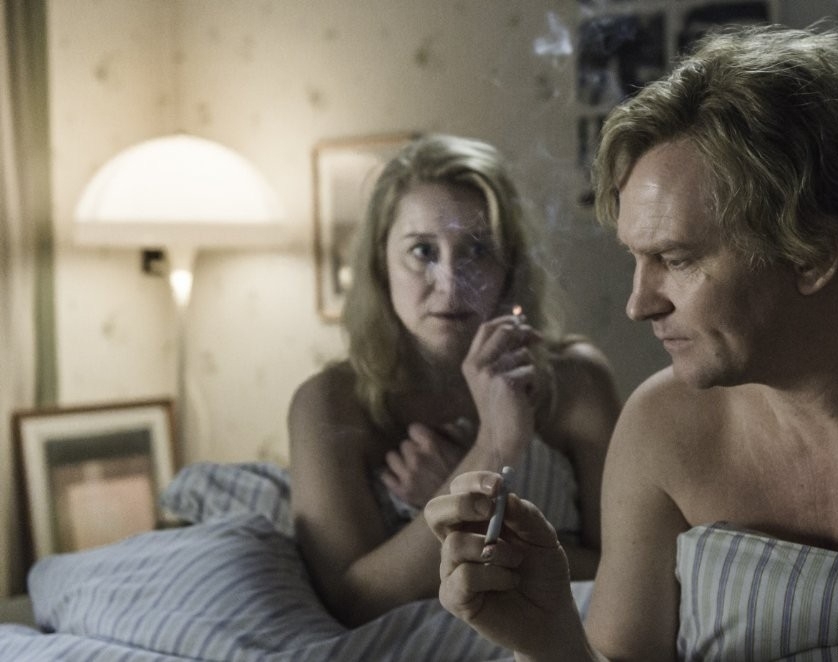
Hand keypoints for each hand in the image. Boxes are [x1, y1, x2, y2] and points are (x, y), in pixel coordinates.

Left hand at [380, 420, 472, 508]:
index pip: (413, 428)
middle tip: (421, 457)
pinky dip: (391, 476)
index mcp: (431, 443)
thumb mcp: (465, 446)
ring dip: (400, 460)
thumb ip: (452, 431)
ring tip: (409, 466)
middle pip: (404, 444)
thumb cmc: (467, 473)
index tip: (425, 442)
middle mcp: (416, 457)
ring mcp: (407, 475)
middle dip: (412, 449)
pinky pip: (385, 476)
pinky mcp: (402, 491)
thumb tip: (437, 427)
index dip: (420, 435)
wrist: (464, 504)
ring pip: (391, 457)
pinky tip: (400, 476)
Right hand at [425, 471, 586, 657]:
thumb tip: (506, 497)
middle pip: (435, 511)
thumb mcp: (544, 538)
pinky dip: (493, 576)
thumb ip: (526, 515)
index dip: (473, 482)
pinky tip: (510, 581)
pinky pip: (464, 577)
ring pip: (454, 545)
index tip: (497, 486)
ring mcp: (452, 569)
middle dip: (460, 504)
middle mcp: (458, 540)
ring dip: (494, 550)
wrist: (552, 616)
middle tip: (489, 510)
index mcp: (476, 519)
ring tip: (516, 561)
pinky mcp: (454, 597)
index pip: (459, 489)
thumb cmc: (543, 572)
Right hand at [462, 315, 540, 463]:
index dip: (506, 320)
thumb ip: (502, 354)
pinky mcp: (507, 382)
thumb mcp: (494, 378)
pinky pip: (531, 371)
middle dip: (526, 333)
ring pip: (523, 355)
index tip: (521, 321)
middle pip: (506, 332)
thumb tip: (522, 325)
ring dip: (530, 370)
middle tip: (539, 339)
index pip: (486, 327)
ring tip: (522, 390)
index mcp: (471, 362)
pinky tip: (524, 399)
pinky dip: (533, 385)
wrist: (499, 438)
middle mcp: (477, 364)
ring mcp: (490, 373)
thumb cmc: (501, 408)